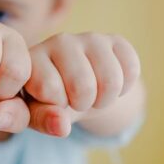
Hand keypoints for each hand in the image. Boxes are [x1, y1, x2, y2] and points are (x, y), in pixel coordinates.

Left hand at [25, 32, 140, 135]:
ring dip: (104, 100)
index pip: (49, 88)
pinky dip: (124, 88)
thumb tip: (61, 126)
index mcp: (32, 57)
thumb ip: (40, 119)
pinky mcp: (114, 40)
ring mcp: (88, 37)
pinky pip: (131, 70)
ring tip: (91, 95)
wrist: (74, 89)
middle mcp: (58, 41)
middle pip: (83, 86)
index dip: (55, 106)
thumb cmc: (47, 102)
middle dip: (82, 104)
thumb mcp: (34, 113)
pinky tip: (106, 83)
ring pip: (111, 80)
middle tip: (75, 100)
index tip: (51, 102)